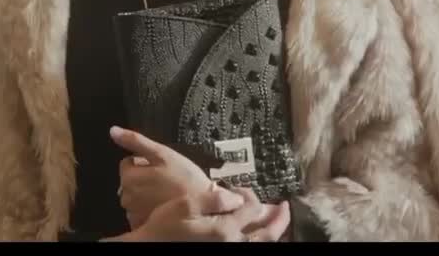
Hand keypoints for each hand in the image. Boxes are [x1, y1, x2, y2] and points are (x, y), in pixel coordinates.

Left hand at [110, 125, 212, 227]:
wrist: (202, 209)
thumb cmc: (185, 180)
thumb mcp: (162, 154)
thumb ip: (135, 141)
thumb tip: (114, 131)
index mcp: (129, 177)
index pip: (127, 163)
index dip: (144, 162)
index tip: (159, 167)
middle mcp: (127, 197)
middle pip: (130, 180)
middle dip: (144, 178)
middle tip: (165, 179)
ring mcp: (134, 213)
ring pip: (136, 196)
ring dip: (147, 193)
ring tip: (166, 193)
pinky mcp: (143, 224)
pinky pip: (141, 211)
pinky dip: (149, 208)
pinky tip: (164, 205)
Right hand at [121, 184, 291, 241]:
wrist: (152, 247)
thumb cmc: (165, 226)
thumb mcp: (185, 205)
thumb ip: (213, 198)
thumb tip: (236, 196)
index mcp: (225, 229)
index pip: (251, 208)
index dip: (249, 194)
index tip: (238, 188)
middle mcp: (233, 243)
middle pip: (266, 234)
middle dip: (279, 220)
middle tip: (285, 208)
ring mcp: (228, 250)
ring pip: (260, 245)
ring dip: (272, 233)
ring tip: (278, 222)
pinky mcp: (222, 251)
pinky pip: (249, 248)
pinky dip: (259, 241)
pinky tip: (259, 235)